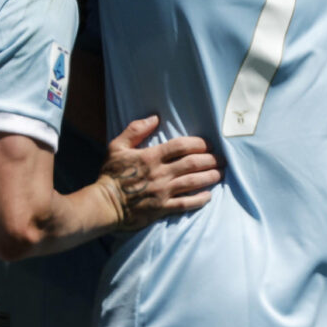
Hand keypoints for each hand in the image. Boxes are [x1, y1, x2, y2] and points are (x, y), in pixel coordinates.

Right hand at [96, 116, 221, 230]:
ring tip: (220, 173)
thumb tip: (154, 118)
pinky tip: (209, 195)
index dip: (197, 143)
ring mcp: (163, 192)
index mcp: (150, 157)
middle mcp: (160, 174)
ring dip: (210, 177)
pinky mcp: (162, 209)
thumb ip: (135, 130)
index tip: (207, 144)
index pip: (180, 146)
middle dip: (210, 159)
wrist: (105, 203)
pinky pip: (186, 204)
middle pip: (192, 164)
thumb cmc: (111, 174)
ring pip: (193, 182)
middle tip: (221, 158)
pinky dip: (200, 199)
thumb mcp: (117, 146)